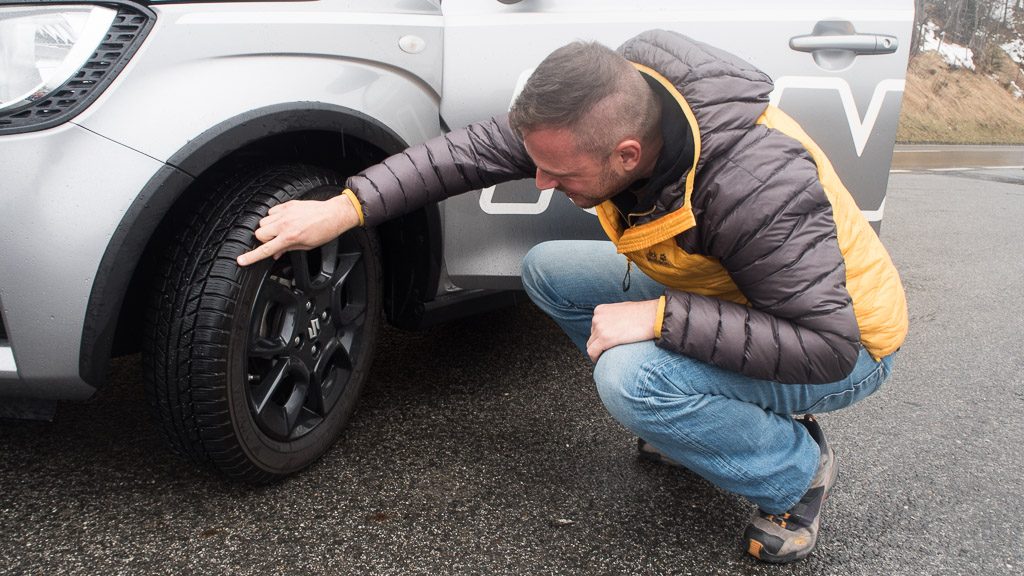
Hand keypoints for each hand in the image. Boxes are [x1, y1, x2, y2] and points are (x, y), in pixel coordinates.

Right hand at [237, 194, 359, 265]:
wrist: (334, 214)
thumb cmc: (324, 231)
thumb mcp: (306, 246)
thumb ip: (287, 249)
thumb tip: (275, 254)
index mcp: (290, 237)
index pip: (265, 249)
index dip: (252, 256)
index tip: (241, 260)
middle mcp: (285, 224)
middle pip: (259, 233)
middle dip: (264, 239)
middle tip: (276, 241)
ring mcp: (285, 213)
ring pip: (263, 222)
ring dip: (269, 228)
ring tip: (281, 230)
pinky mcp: (287, 204)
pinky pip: (271, 211)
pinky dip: (274, 217)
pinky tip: (284, 220)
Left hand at [586, 299, 659, 361]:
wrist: (654, 316)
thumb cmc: (644, 314)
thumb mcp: (623, 310)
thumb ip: (613, 318)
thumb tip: (613, 329)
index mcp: (600, 310)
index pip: (594, 327)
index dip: (600, 337)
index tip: (606, 344)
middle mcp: (597, 318)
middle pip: (592, 337)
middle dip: (599, 344)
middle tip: (610, 351)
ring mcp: (600, 328)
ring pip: (591, 345)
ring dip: (599, 352)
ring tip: (608, 356)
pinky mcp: (605, 338)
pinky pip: (592, 352)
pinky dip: (595, 358)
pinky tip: (601, 361)